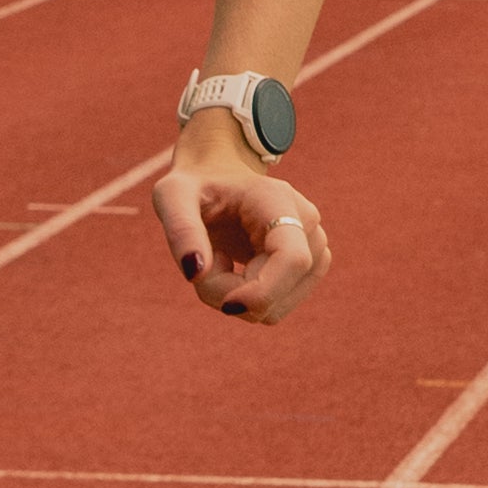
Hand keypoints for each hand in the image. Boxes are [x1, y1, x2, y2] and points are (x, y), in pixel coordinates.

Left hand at [151, 109, 327, 325]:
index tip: (225, 305)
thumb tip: (195, 272)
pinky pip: (274, 309)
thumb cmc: (195, 186)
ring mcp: (315, 248)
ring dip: (235, 299)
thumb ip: (180, 229)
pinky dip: (246, 301)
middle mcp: (307, 224)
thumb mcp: (172, 195)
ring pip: (274, 309)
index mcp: (278, 200)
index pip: (292, 259)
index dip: (264, 291)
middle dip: (229, 294)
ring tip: (217, 260)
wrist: (219, 177)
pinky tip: (234, 270)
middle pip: (276, 291)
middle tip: (199, 263)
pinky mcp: (310, 268)